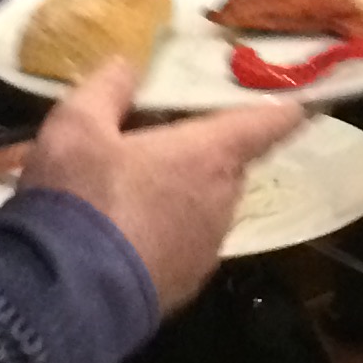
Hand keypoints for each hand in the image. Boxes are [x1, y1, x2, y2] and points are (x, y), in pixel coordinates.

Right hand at [16, 60, 300, 312]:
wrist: (65, 297)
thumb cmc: (81, 198)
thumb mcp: (76, 127)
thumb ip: (107, 89)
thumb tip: (127, 64)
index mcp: (209, 155)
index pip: (267, 124)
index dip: (282, 109)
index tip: (298, 101)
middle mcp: (222, 200)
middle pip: (228, 163)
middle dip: (202, 151)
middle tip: (160, 140)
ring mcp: (208, 247)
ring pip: (206, 205)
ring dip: (181, 194)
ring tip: (128, 191)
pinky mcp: (186, 284)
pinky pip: (185, 244)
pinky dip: (164, 233)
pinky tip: (121, 235)